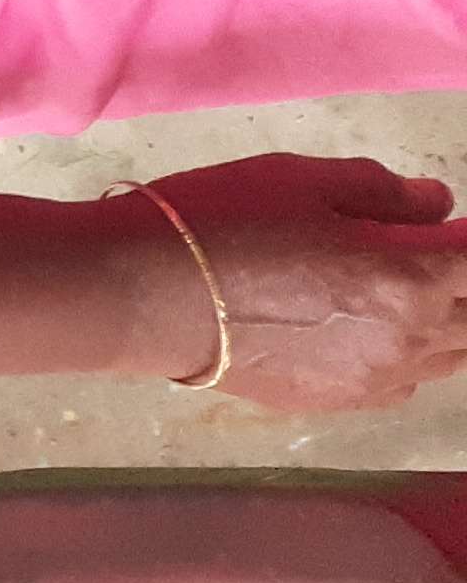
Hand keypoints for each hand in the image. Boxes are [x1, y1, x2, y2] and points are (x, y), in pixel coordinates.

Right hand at [121, 155, 466, 408]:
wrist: (146, 295)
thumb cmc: (221, 220)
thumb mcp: (300, 179)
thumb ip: (381, 191)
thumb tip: (436, 205)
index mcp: (408, 278)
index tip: (454, 226)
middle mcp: (409, 339)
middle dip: (462, 282)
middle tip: (429, 253)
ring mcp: (376, 379)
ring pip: (449, 356)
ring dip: (445, 320)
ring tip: (401, 289)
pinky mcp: (339, 402)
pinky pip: (405, 382)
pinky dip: (408, 354)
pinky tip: (368, 328)